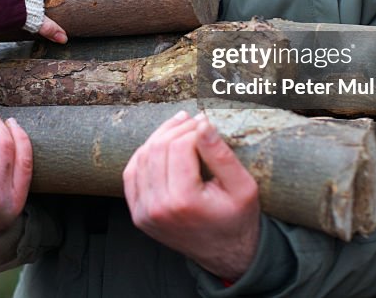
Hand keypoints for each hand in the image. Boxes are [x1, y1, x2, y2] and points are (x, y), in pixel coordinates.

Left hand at [123, 111, 260, 280]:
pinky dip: (144, 154)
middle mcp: (157, 208)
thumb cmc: (237, 219)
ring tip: (180, 127)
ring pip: (142, 157)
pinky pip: (132, 173)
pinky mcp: (138, 213)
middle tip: (194, 120)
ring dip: (160, 137)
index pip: (179, 147)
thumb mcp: (243, 187)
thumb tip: (203, 124)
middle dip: (176, 128)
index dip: (193, 128)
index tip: (206, 122)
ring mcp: (144, 212)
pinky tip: (161, 145)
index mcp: (184, 202)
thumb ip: (221, 155)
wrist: (226, 254)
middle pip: (158, 149)